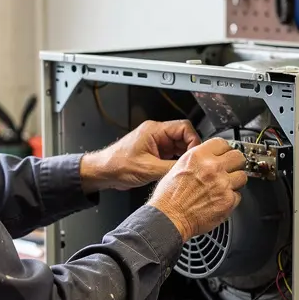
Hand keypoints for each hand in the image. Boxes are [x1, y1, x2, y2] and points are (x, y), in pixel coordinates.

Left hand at [80, 120, 200, 192]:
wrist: (103, 172)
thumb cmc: (116, 165)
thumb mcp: (148, 169)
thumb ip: (171, 168)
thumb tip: (189, 169)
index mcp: (154, 130)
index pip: (185, 127)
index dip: (194, 140)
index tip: (195, 154)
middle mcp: (156, 134)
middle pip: (184, 137)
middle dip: (189, 151)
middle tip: (191, 164)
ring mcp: (156, 144)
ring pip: (179, 147)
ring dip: (183, 158)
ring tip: (183, 170)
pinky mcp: (155, 154)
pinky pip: (172, 155)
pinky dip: (176, 163)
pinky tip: (175, 173)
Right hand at [147, 137, 247, 241]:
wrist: (169, 218)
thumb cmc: (168, 198)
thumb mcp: (177, 168)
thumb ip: (197, 161)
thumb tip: (208, 159)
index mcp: (198, 156)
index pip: (222, 143)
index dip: (224, 150)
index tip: (224, 155)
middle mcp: (212, 168)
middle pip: (238, 156)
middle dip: (235, 163)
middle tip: (230, 169)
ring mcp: (222, 184)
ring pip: (242, 176)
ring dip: (235, 181)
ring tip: (224, 187)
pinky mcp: (228, 200)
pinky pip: (238, 195)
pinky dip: (231, 198)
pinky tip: (220, 200)